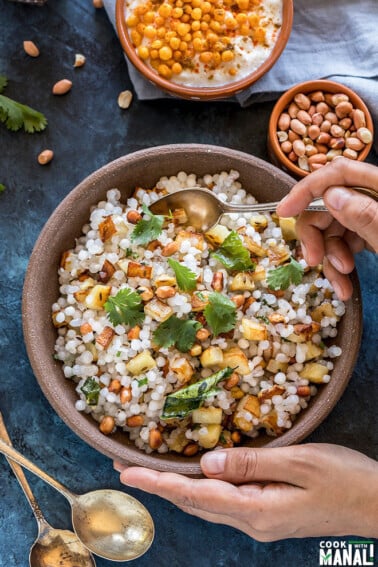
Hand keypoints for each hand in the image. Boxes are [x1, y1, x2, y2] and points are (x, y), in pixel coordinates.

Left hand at [114, 443, 377, 540]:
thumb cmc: (346, 480)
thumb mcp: (301, 462)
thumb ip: (252, 463)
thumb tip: (207, 462)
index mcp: (257, 509)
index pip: (196, 495)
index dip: (159, 483)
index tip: (129, 474)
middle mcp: (253, 521)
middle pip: (195, 503)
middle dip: (159, 487)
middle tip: (127, 471)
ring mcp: (261, 522)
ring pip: (208, 505)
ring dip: (176, 489)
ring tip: (151, 474)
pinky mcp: (269, 516)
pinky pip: (224, 503)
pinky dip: (201, 490)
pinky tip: (195, 480)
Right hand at [276, 158, 377, 299]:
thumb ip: (365, 214)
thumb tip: (331, 195)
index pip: (337, 173)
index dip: (307, 189)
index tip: (283, 211)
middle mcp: (372, 197)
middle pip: (328, 204)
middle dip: (315, 235)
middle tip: (313, 261)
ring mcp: (371, 217)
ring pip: (333, 229)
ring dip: (329, 258)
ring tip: (341, 283)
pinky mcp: (371, 235)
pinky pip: (345, 244)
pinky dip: (339, 266)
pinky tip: (344, 285)